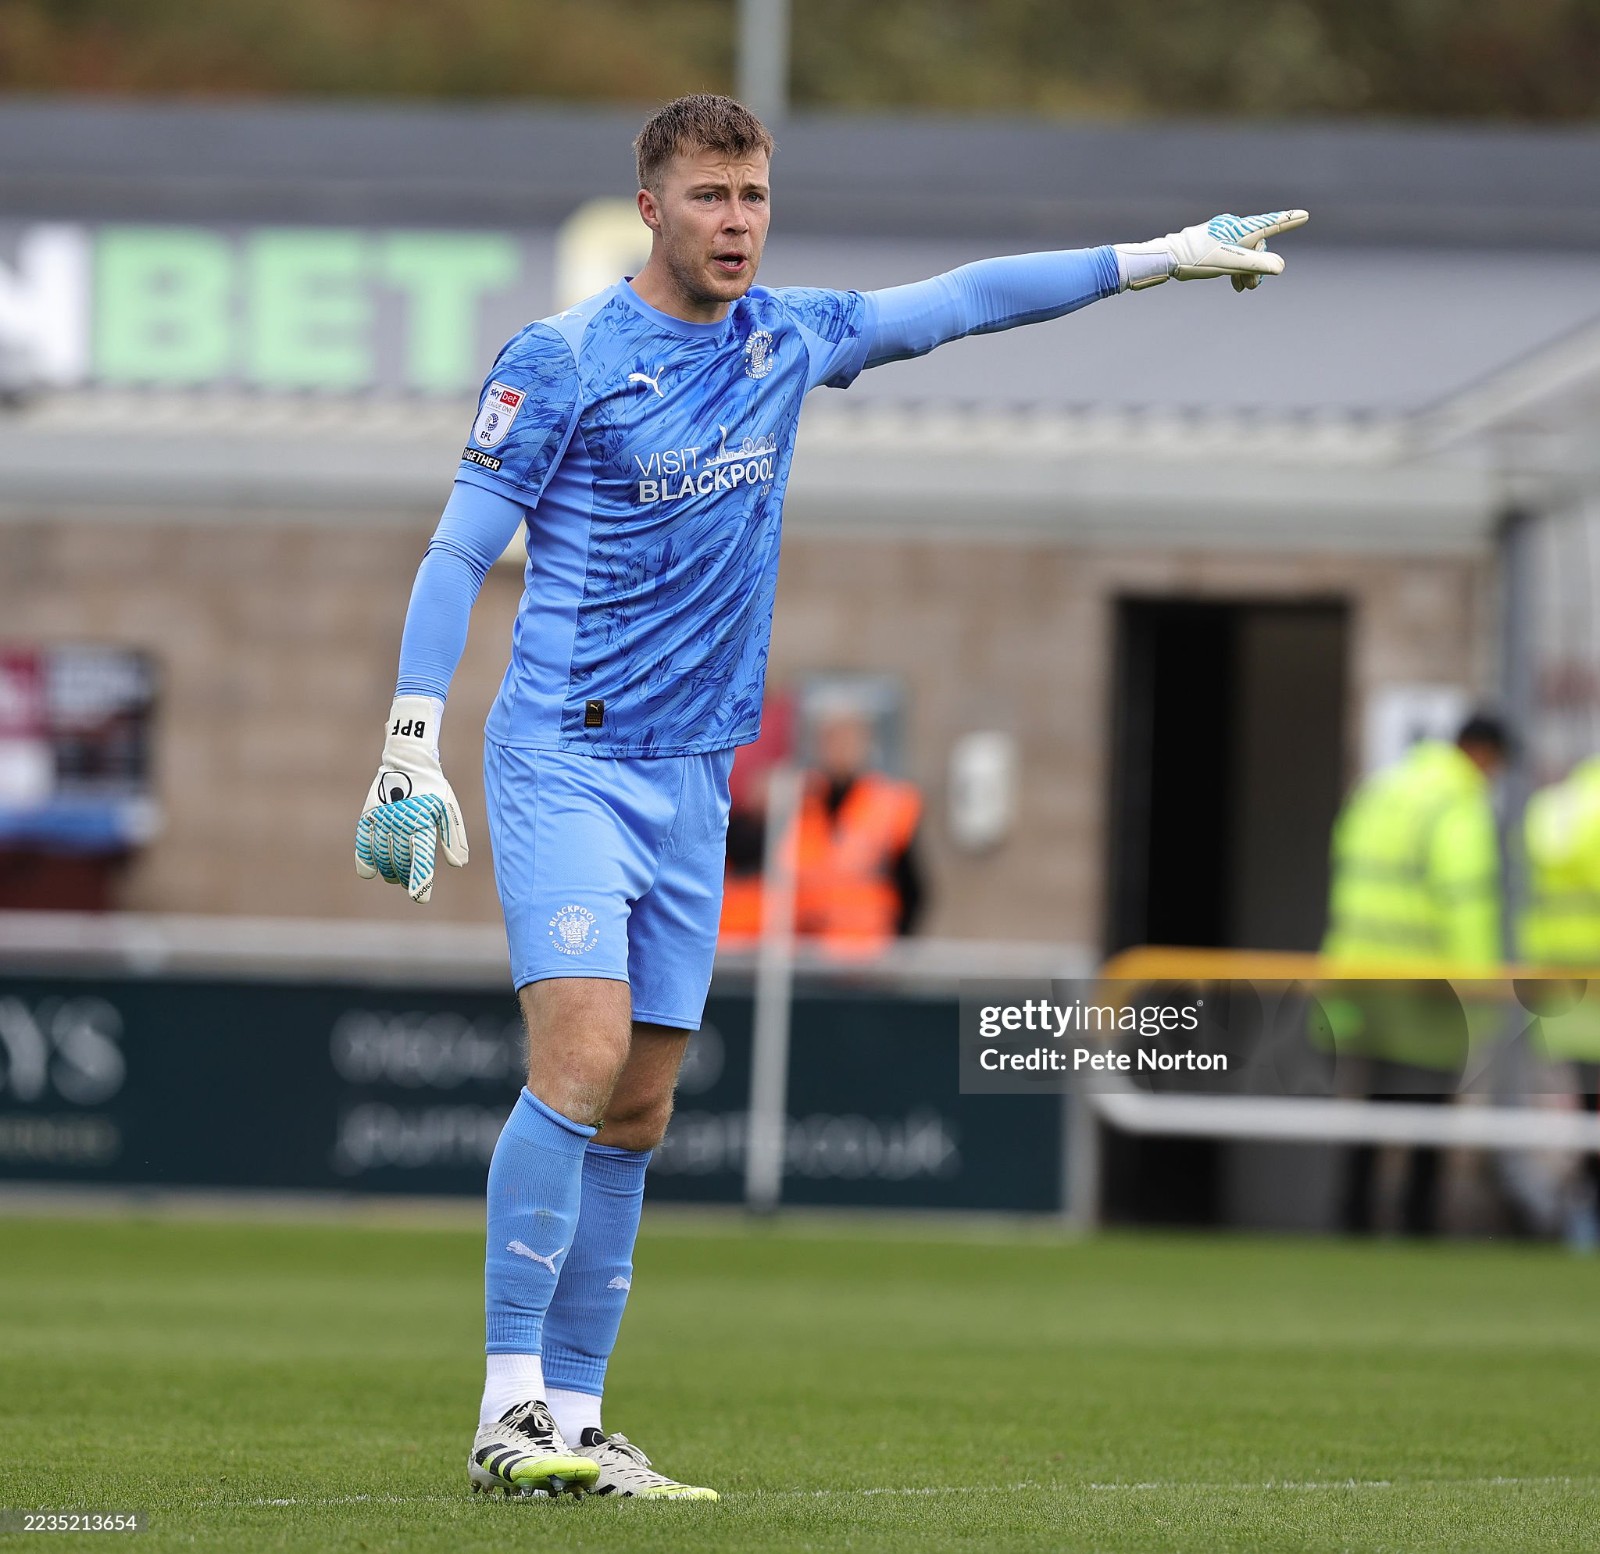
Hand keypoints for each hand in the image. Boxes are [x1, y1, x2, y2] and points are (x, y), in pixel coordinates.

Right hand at [355, 696, 468, 903]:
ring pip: (383, 856)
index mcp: (424, 823)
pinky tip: (370, 873)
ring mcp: (382, 820)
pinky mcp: (368, 816)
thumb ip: (454, 837)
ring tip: (395, 878)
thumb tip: (458, 865)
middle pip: (401, 861)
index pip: (421, 859)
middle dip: (407, 878)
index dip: (420, 881)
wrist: (408, 761)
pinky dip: (366, 860)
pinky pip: (364, 843)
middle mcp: (401, 823)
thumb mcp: (449, 809)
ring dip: (389, 871)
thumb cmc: (433, 789)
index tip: (421, 898)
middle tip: (411, 885)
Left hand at [1115, 209, 1308, 292]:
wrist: (1168, 259)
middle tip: (1253, 287)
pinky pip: (1232, 256)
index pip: (1270, 224)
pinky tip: (1235, 284)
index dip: (1288, 222)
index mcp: (1240, 229)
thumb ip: (1257, 265)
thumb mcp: (1231, 264)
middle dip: (1258, 266)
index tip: (1304, 216)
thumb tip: (1280, 266)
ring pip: (1244, 254)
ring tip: (1245, 288)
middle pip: (1257, 246)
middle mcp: (1233, 228)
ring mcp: (1222, 236)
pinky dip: (1236, 270)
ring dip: (1247, 271)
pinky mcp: (1212, 244)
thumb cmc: (1199, 259)